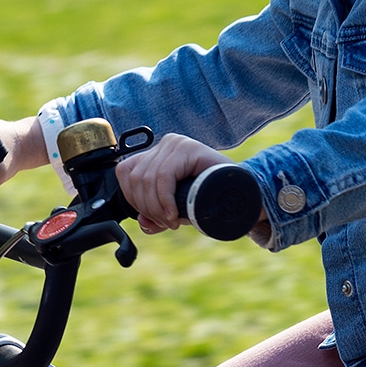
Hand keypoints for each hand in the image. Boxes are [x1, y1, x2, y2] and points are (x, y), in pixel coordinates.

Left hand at [116, 134, 232, 233]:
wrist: (239, 194)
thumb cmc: (208, 198)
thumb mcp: (175, 208)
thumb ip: (155, 215)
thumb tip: (141, 222)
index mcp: (156, 154)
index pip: (126, 173)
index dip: (133, 200)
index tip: (152, 218)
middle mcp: (164, 144)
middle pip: (136, 179)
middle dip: (147, 208)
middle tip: (167, 223)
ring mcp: (176, 143)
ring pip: (148, 179)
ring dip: (157, 208)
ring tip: (173, 220)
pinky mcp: (188, 148)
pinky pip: (164, 176)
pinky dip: (165, 200)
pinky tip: (174, 214)